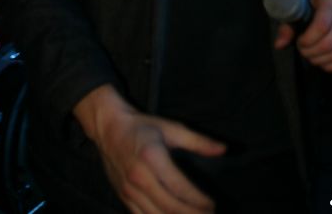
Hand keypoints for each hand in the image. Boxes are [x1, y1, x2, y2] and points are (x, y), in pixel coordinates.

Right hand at [74, 85, 225, 212]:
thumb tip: (223, 149)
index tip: (212, 205)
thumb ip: (198, 141)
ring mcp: (129, 190)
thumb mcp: (172, 128)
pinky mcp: (123, 197)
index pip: (179, 188)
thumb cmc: (142, 127)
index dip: (198, 201)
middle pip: (169, 207)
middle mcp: (139, 177)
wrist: (109, 129)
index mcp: (152, 158)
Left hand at [274, 0, 331, 71]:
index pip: (322, 25)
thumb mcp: (302, 5)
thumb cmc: (318, 2)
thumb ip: (289, 24)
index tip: (299, 41)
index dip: (308, 40)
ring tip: (312, 56)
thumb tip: (280, 44)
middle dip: (312, 53)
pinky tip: (325, 63)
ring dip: (322, 61)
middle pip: (330, 43)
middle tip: (304, 51)